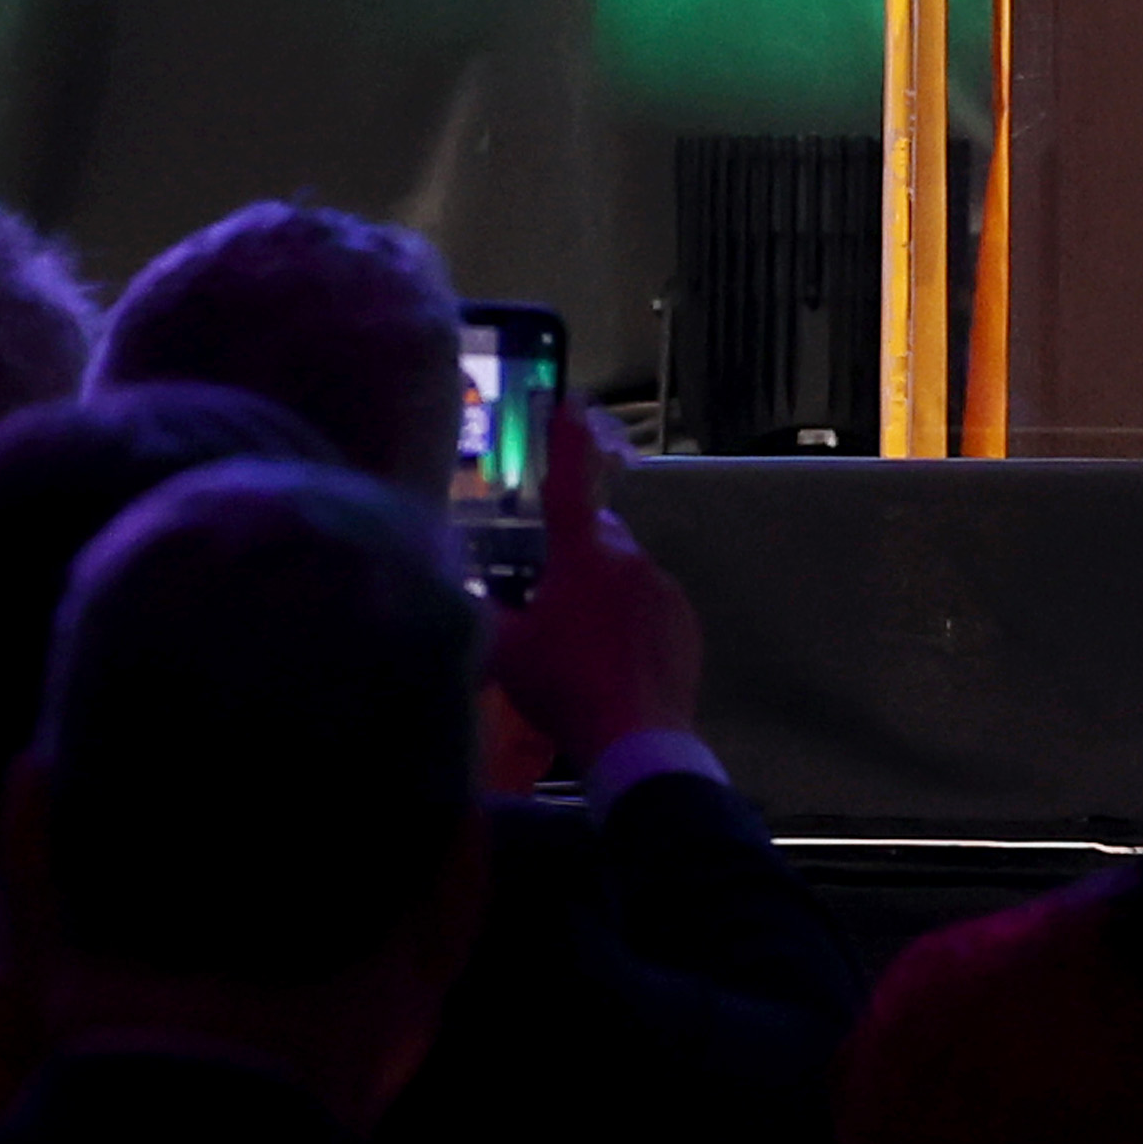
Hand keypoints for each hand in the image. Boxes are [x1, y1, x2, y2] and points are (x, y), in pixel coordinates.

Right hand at [481, 406, 701, 778]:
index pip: (567, 485)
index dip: (565, 442)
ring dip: (605, 593)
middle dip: (575, 557)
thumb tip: (455, 591)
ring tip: (582, 646)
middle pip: (597, 538)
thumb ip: (478, 612)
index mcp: (582, 556)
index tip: (569, 403)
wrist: (636, 740)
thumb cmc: (563, 686)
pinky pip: (652, 607)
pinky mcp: (686, 622)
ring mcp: (664, 589)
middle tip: (548, 603)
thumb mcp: (503, 652)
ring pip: (626, 574)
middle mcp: (629, 558)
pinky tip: (614, 663)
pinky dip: (632, 622)